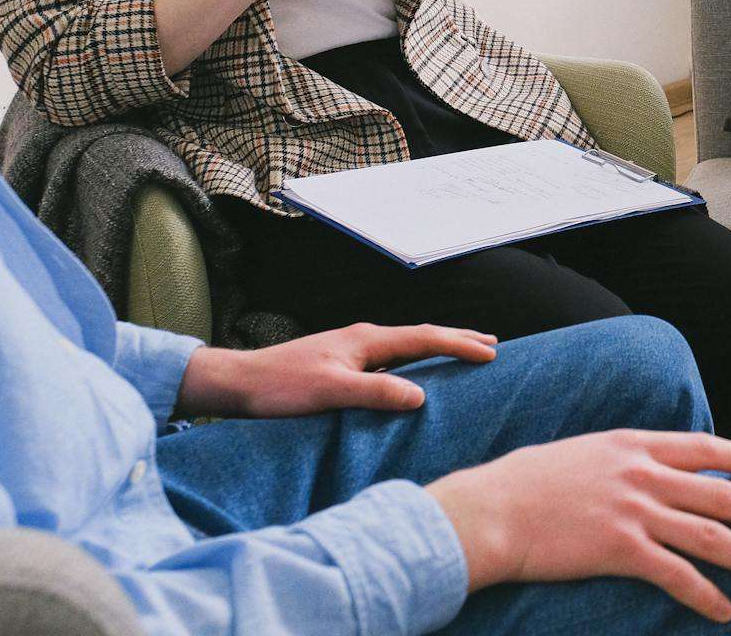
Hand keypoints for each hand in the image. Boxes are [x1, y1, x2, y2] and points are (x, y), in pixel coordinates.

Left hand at [176, 323, 498, 417]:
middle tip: (491, 344)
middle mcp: (364, 339)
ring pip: (408, 345)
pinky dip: (417, 359)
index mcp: (366, 341)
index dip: (460, 344)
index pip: (425, 338)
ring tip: (463, 351)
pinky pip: (393, 357)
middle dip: (457, 338)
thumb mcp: (331, 392)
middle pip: (421, 334)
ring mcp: (352, 349)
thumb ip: (376, 392)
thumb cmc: (280, 387)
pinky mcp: (342, 362)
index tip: (491, 353)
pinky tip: (415, 371)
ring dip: (439, 347)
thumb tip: (421, 396)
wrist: (239, 383)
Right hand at [427, 429, 730, 621]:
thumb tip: (641, 469)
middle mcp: (643, 474)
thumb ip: (619, 460)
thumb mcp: (582, 453)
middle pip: (721, 495)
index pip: (704, 448)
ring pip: (710, 536)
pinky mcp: (621, 549)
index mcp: (634, 444)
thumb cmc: (526, 483)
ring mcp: (634, 511)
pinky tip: (725, 610)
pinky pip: (676, 575)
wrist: (493, 510)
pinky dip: (705, 594)